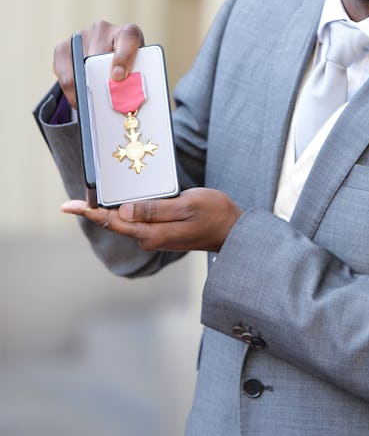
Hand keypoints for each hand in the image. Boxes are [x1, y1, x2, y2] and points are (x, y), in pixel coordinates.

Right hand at [53, 20, 144, 107]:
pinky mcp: (63, 47)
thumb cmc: (128, 69)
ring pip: (79, 65)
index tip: (118, 77)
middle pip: (99, 53)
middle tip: (102, 101)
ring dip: (83, 87)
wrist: (109, 60)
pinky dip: (70, 90)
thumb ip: (134, 79)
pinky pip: (62, 72)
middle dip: (99, 79)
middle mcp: (103, 30)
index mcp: (127, 33)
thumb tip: (127, 99)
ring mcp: (82, 36)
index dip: (123, 57)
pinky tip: (78, 101)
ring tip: (88, 106)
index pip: (128, 38)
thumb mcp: (137, 71)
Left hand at [61, 188, 242, 252]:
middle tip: (74, 199)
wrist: (234, 230)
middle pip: (114, 221)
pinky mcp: (162, 231)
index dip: (89, 211)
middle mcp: (149, 238)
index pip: (112, 221)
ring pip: (125, 220)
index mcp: (151, 233)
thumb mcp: (186, 205)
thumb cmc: (214, 214)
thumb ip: (155, 209)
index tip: (68, 205)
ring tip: (92, 197)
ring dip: (110, 209)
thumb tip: (122, 211)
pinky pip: (138, 220)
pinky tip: (122, 201)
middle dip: (95, 209)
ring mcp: (155, 236)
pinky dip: (126, 210)